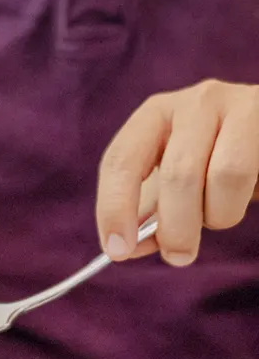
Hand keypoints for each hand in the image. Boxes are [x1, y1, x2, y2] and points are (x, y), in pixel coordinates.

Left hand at [96, 80, 258, 264]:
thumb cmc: (214, 166)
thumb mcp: (173, 188)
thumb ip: (149, 216)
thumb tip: (127, 250)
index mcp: (156, 116)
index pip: (120, 160)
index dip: (114, 209)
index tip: (117, 251)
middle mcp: (195, 102)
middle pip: (178, 173)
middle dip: (175, 228)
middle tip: (178, 256)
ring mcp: (240, 105)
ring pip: (226, 176)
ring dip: (219, 215)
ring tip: (219, 214)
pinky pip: (254, 177)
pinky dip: (241, 204)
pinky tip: (247, 195)